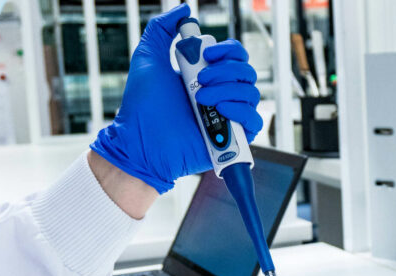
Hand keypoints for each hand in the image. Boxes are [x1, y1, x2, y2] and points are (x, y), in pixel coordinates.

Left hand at [90, 4, 261, 193]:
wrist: (141, 142)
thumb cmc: (141, 107)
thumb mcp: (148, 58)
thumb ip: (161, 29)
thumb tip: (184, 10)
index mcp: (207, 75)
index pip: (236, 56)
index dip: (229, 50)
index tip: (208, 54)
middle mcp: (221, 94)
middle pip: (247, 72)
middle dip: (226, 70)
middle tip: (201, 79)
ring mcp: (228, 116)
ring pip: (251, 93)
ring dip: (228, 90)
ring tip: (202, 98)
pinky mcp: (233, 138)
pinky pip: (254, 119)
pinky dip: (240, 111)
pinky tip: (219, 109)